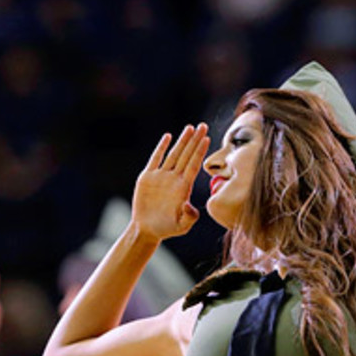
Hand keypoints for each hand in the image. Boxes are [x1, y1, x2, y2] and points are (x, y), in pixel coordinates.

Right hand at [131, 124, 209, 239]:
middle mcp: (174, 179)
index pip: (194, 165)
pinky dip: (161, 148)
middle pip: (187, 155)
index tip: (207, 138)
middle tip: (203, 125)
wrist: (148, 229)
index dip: (200, 151)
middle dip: (195, 140)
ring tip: (190, 128)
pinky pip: (155, 159)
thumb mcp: (182, 226)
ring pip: (173, 154)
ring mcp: (161, 176)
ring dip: (182, 141)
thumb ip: (189, 217)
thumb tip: (190, 206)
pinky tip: (168, 136)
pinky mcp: (148, 177)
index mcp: (183, 188)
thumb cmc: (167, 228)